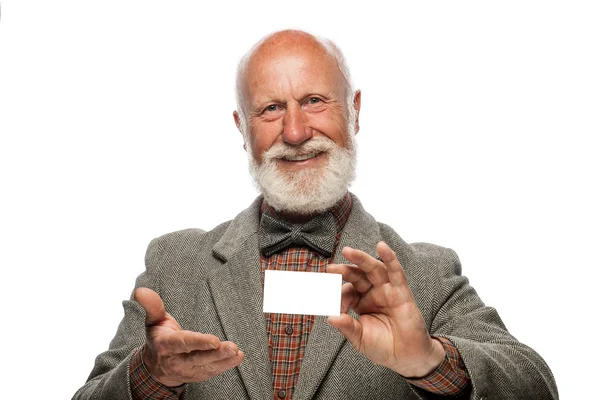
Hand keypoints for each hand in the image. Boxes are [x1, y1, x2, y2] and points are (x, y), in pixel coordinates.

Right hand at [133, 288, 243, 386]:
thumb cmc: (159, 337)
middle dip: (216, 354)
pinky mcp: (197, 375)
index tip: (215, 340)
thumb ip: (151, 306)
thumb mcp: (153, 321)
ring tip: (237, 352)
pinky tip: (238, 357)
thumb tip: (140, 291)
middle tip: (233, 347)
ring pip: (207, 366)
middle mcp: (176, 360)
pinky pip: (212, 372)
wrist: (155, 367)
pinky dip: (226, 366)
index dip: (199, 342)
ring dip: (224, 360)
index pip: (183, 343)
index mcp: (166, 345)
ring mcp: (187, 370)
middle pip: (198, 358)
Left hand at [326, 242, 444, 377]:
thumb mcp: (359, 338)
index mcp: (360, 302)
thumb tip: (330, 317)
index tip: (333, 308)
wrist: (405, 357)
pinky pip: (396, 272)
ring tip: (347, 251)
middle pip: (357, 275)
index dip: (338, 296)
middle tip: (330, 268)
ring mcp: (387, 290)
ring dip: (361, 258)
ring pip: (374, 269)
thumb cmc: (382, 347)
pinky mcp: (402, 292)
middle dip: (344, 270)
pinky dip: (390, 258)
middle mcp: (373, 293)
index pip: (347, 291)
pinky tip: (382, 246)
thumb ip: (347, 327)